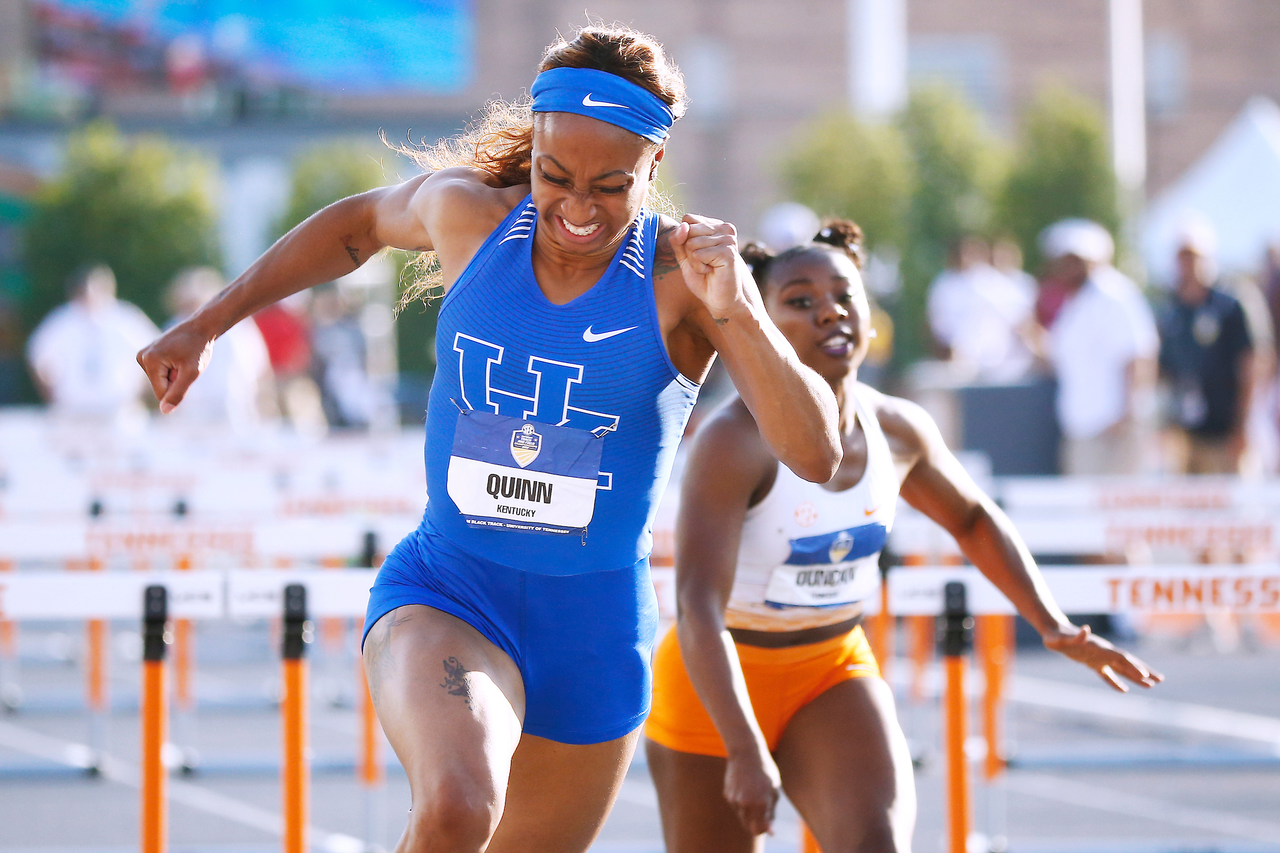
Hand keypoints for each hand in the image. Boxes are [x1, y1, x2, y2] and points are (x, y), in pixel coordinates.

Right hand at [136, 320, 215, 413]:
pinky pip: (160, 374)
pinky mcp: (147, 355)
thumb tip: (165, 411)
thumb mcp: (192, 373)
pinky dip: (172, 369)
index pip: (161, 393)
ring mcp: (142, 355)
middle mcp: (141, 357)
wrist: (200, 328)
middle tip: (185, 364)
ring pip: (160, 381)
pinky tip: (178, 357)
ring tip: (182, 359)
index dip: (178, 387)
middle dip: (175, 380)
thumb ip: (178, 393)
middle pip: (159, 387)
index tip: (186, 369)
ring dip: (174, 375)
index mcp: (149, 360)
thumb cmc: (198, 349)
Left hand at [668, 214, 748, 318]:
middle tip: (704, 263)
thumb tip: (683, 226)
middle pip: (688, 230)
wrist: (719, 300)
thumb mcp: (684, 256)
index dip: (685, 239)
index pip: (688, 219)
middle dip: (689, 251)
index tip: (698, 254)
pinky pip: (698, 255)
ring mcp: (728, 239)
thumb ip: (678, 240)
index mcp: (716, 225)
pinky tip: (712, 272)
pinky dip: (699, 268)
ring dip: (694, 262)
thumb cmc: (703, 279)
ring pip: (691, 243)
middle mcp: (725, 228)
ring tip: (708, 268)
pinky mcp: (728, 252)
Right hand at [722, 746, 780, 836]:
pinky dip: (741, 801)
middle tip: (762, 809)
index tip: (767, 825)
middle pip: (749, 827)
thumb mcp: (774, 790)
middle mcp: (745, 804)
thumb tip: (770, 832)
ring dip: (749, 811)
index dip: (763, 830)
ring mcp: (734, 800)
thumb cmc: (765, 771)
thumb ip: (771, 813)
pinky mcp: (727, 795)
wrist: (746, 753)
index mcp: (760, 803)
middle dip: (756, 823)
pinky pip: (736, 805)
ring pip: (742, 816)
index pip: (759, 830)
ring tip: (754, 792)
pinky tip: (745, 786)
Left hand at [1041, 623, 1162, 691]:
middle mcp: (1103, 653)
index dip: (1132, 666)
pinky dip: (1115, 682)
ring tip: (1152, 685)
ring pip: (1121, 669)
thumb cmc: (1056, 636)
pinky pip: (1107, 675)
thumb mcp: (1062, 638)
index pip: (1120, 658)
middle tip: (1160, 680)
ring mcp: (1099, 658)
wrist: (1052, 632)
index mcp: (1099, 648)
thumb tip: (1086, 629)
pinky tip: (1124, 690)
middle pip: (1127, 663)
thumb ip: (1076, 636)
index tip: (1145, 675)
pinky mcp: (1092, 663)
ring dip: (1136, 677)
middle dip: (1143, 671)